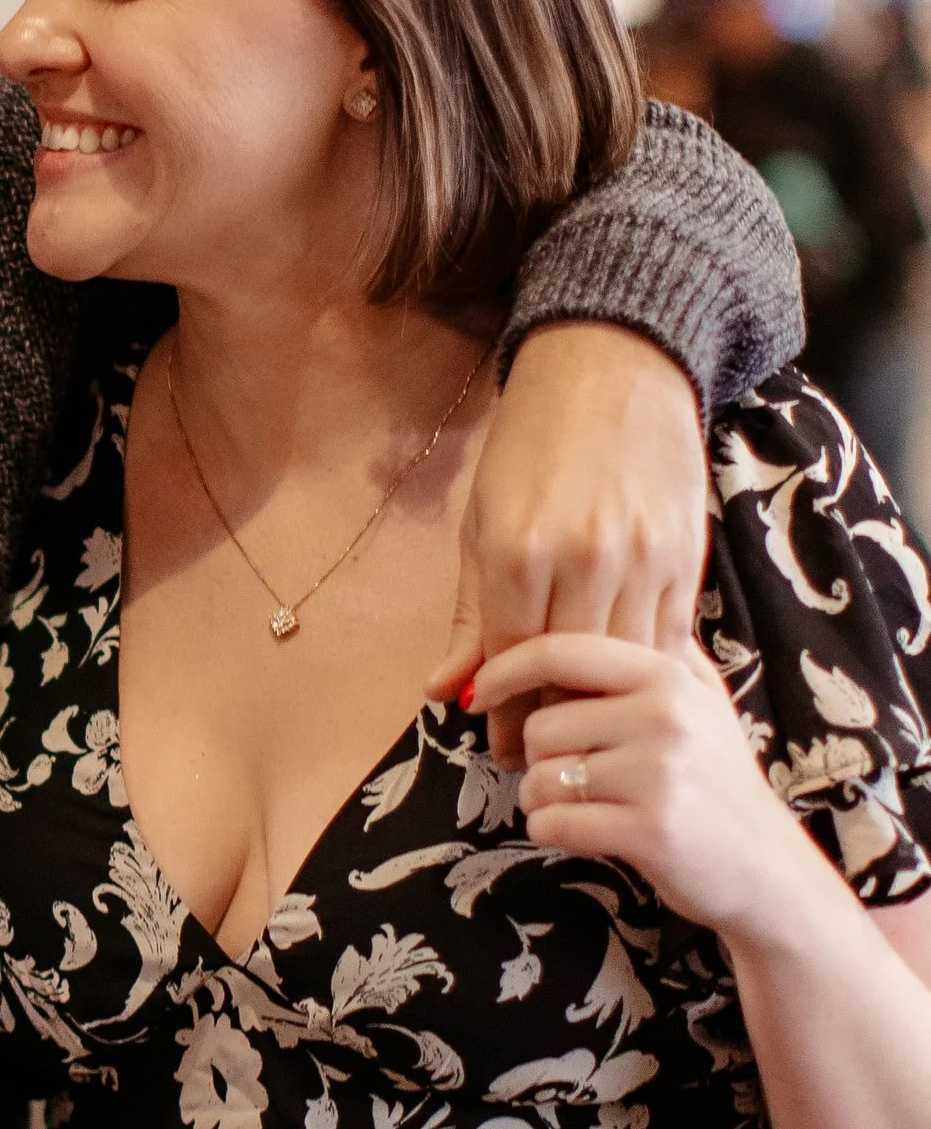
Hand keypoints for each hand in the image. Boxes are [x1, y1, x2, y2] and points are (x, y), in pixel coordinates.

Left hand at [434, 325, 708, 765]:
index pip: (509, 662)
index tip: (496, 745)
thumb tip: (443, 690)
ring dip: (599, 704)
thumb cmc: (530, 446)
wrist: (612, 370)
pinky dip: (642, 665)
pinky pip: (667, 634)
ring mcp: (642, 558)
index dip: (502, 712)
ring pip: (621, 662)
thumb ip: (471, 614)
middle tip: (535, 758)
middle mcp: (583, 560)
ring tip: (578, 730)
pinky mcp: (686, 554)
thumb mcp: (480, 523)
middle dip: (548, 721)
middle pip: (567, 673)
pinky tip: (626, 687)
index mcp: (519, 553)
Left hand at [473, 628, 809, 942]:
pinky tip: (585, 833)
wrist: (769, 871)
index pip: (561, 651)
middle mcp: (664, 715)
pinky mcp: (649, 830)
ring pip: (539, 776)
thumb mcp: (703, 703)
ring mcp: (659, 773)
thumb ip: (657, 653)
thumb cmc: (719, 784)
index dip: (505, 668)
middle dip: (537, 757)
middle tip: (574, 776)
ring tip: (584, 806)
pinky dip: (551, 832)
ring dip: (541, 799)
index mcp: (667, 675)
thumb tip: (588, 600)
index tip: (479, 692)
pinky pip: (551, 823)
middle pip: (539, 724)